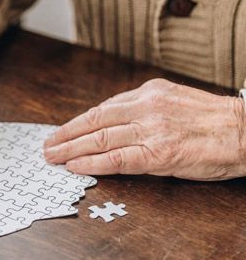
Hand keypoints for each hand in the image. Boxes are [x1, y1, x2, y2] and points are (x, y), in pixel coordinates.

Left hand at [43, 79, 245, 179]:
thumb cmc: (212, 120)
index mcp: (148, 92)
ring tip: (52, 157)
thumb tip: (112, 120)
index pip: (102, 108)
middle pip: (94, 121)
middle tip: (47, 145)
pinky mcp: (159, 154)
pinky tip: (75, 166)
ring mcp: (151, 130)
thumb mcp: (174, 100)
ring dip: (70, 149)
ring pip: (100, 139)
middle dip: (65, 134)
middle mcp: (146, 107)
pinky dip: (91, 163)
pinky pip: (117, 159)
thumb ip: (143, 108)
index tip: (61, 131)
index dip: (77, 122)